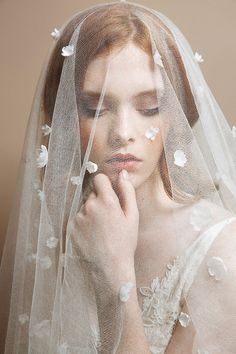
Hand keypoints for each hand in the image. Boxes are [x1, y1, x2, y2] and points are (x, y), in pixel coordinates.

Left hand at [71, 170, 138, 286]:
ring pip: (84, 206)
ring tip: (101, 230)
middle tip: (109, 218)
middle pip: (92, 193)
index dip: (105, 185)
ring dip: (91, 212)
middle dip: (99, 200)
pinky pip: (77, 218)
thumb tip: (122, 173)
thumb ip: (127, 191)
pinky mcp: (70, 228)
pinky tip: (93, 235)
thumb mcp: (132, 216)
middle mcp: (89, 206)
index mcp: (106, 200)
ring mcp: (78, 217)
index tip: (110, 195)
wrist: (110, 268)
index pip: (99, 179)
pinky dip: (84, 223)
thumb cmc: (125, 242)